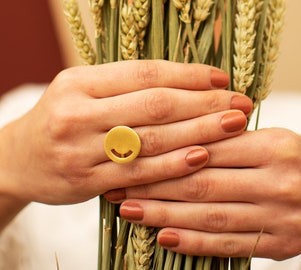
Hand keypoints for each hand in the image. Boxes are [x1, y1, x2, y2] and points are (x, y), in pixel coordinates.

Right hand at [0, 60, 251, 206]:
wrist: (20, 159)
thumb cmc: (62, 120)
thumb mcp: (84, 92)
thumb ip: (127, 87)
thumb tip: (186, 83)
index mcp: (79, 82)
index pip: (146, 73)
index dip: (189, 75)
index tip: (222, 79)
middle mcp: (78, 113)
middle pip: (155, 105)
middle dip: (204, 103)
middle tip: (240, 103)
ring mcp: (80, 150)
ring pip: (151, 139)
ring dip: (198, 132)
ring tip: (232, 126)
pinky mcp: (87, 181)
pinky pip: (139, 173)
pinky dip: (173, 165)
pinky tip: (203, 157)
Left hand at [110, 128, 300, 260]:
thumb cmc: (289, 157)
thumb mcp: (264, 138)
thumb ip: (222, 140)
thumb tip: (166, 143)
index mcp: (275, 147)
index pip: (209, 148)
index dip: (166, 153)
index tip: (132, 155)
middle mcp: (281, 182)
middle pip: (204, 184)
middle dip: (155, 186)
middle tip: (119, 185)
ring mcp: (282, 218)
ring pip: (210, 216)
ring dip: (164, 215)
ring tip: (129, 210)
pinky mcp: (281, 245)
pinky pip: (228, 244)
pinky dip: (192, 241)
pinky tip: (162, 235)